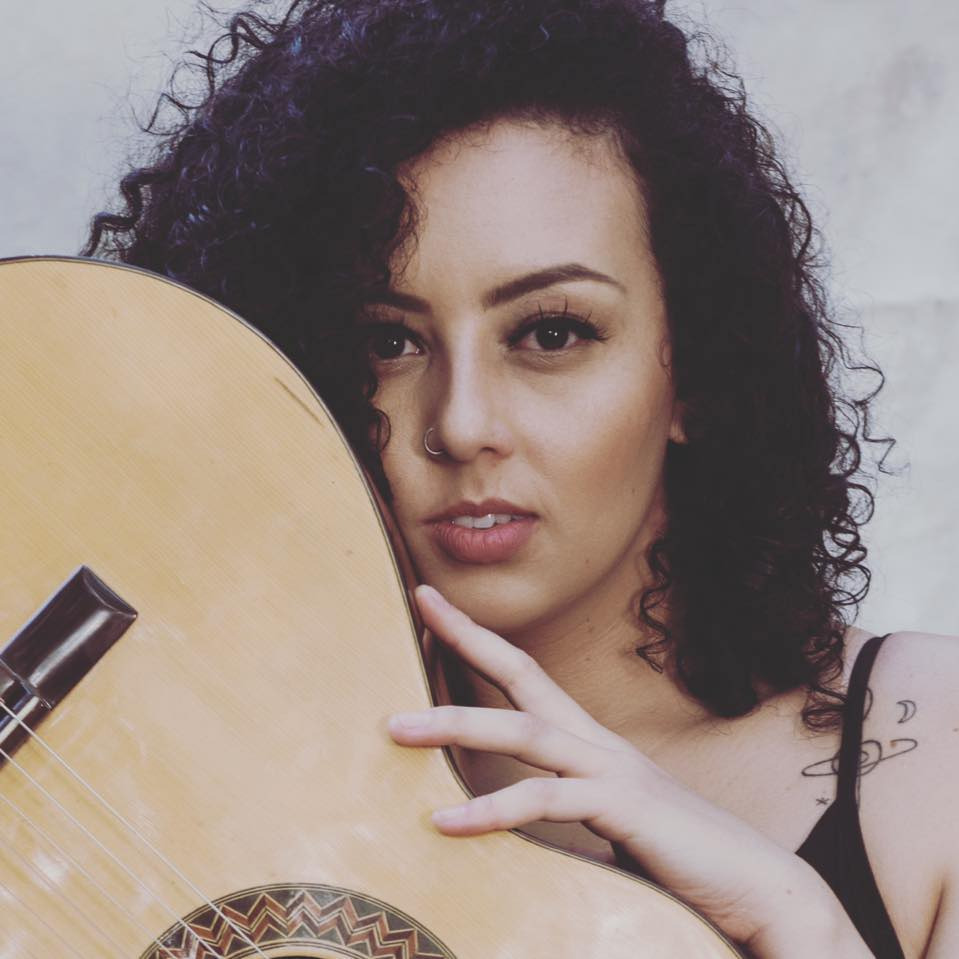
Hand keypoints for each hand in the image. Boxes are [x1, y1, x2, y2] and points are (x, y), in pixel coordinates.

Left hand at [387, 585, 858, 954]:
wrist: (757, 885)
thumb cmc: (677, 852)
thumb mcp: (605, 819)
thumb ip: (563, 802)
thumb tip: (515, 807)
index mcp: (588, 740)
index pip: (526, 672)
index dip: (482, 636)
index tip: (437, 604)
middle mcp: (596, 741)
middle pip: (523, 673)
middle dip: (468, 637)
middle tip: (418, 601)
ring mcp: (610, 769)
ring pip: (523, 730)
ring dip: (456, 723)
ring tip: (396, 727)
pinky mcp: (623, 808)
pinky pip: (546, 801)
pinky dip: (491, 811)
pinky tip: (444, 822)